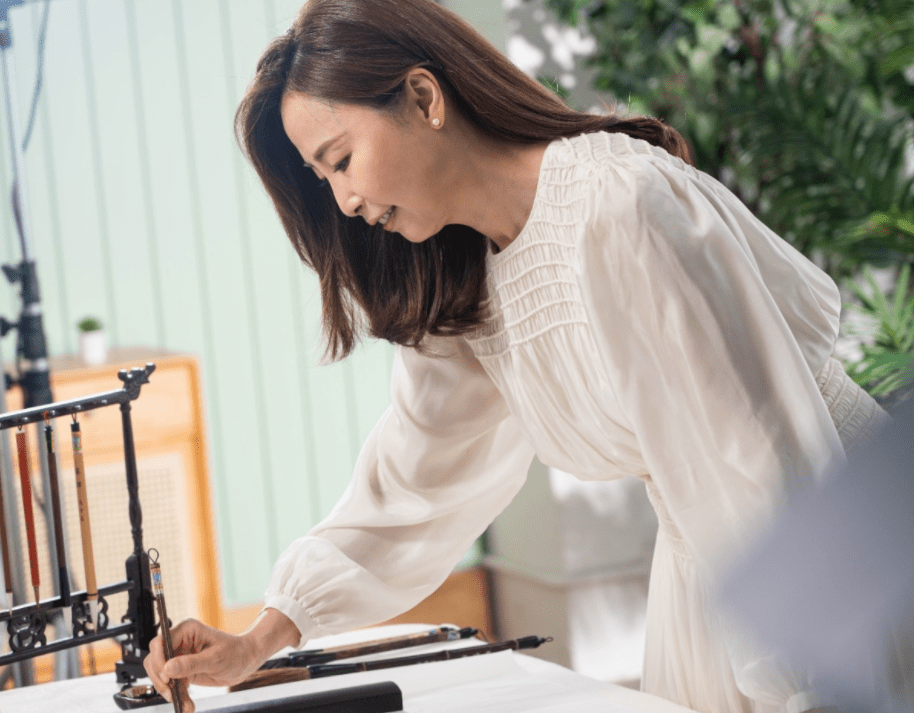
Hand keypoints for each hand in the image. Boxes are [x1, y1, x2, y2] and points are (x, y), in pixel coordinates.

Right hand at [144, 610, 299, 712]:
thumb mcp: (215, 658)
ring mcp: (179, 656)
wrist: (245, 662)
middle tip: (171, 693)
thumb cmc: (235, 653)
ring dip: (169, 691)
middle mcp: (180, 641)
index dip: (158, 660)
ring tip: (185, 704)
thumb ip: (191, 663)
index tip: (166, 677)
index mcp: (187, 630)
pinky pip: (170, 684)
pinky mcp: (182, 670)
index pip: (160, 642)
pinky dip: (176, 695)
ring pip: (160, 675)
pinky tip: (187, 704)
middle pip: (154, 659)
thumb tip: (167, 668)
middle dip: (160, 679)